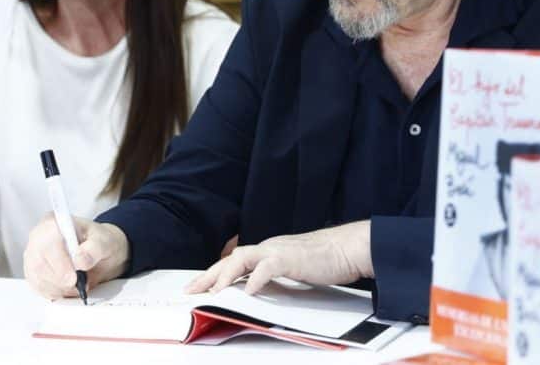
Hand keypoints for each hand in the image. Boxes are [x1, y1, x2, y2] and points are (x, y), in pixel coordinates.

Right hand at [23, 214, 129, 298]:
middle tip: (78, 284)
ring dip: (60, 288)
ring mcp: (33, 256)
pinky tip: (68, 287)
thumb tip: (80, 259)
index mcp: (53, 223)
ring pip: (38, 279)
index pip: (47, 242)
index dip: (59, 262)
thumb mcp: (105, 242)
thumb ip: (94, 249)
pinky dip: (56, 293)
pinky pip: (39, 289)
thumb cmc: (99, 242)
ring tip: (77, 283)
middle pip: (38, 264)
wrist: (98, 252)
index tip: (74, 277)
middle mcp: (38, 238)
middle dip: (60, 280)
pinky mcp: (33, 273)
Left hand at [186, 220, 373, 295]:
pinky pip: (267, 267)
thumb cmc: (326, 260)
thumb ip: (275, 278)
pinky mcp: (291, 258)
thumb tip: (258, 291)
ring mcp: (278, 251)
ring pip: (242, 258)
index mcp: (267, 252)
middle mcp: (268, 248)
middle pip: (230, 259)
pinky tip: (248, 292)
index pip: (234, 262)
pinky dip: (255, 279)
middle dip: (209, 276)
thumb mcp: (293, 270)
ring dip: (225, 276)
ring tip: (214, 293)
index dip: (215, 274)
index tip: (199, 287)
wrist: (348, 247)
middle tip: (191, 290)